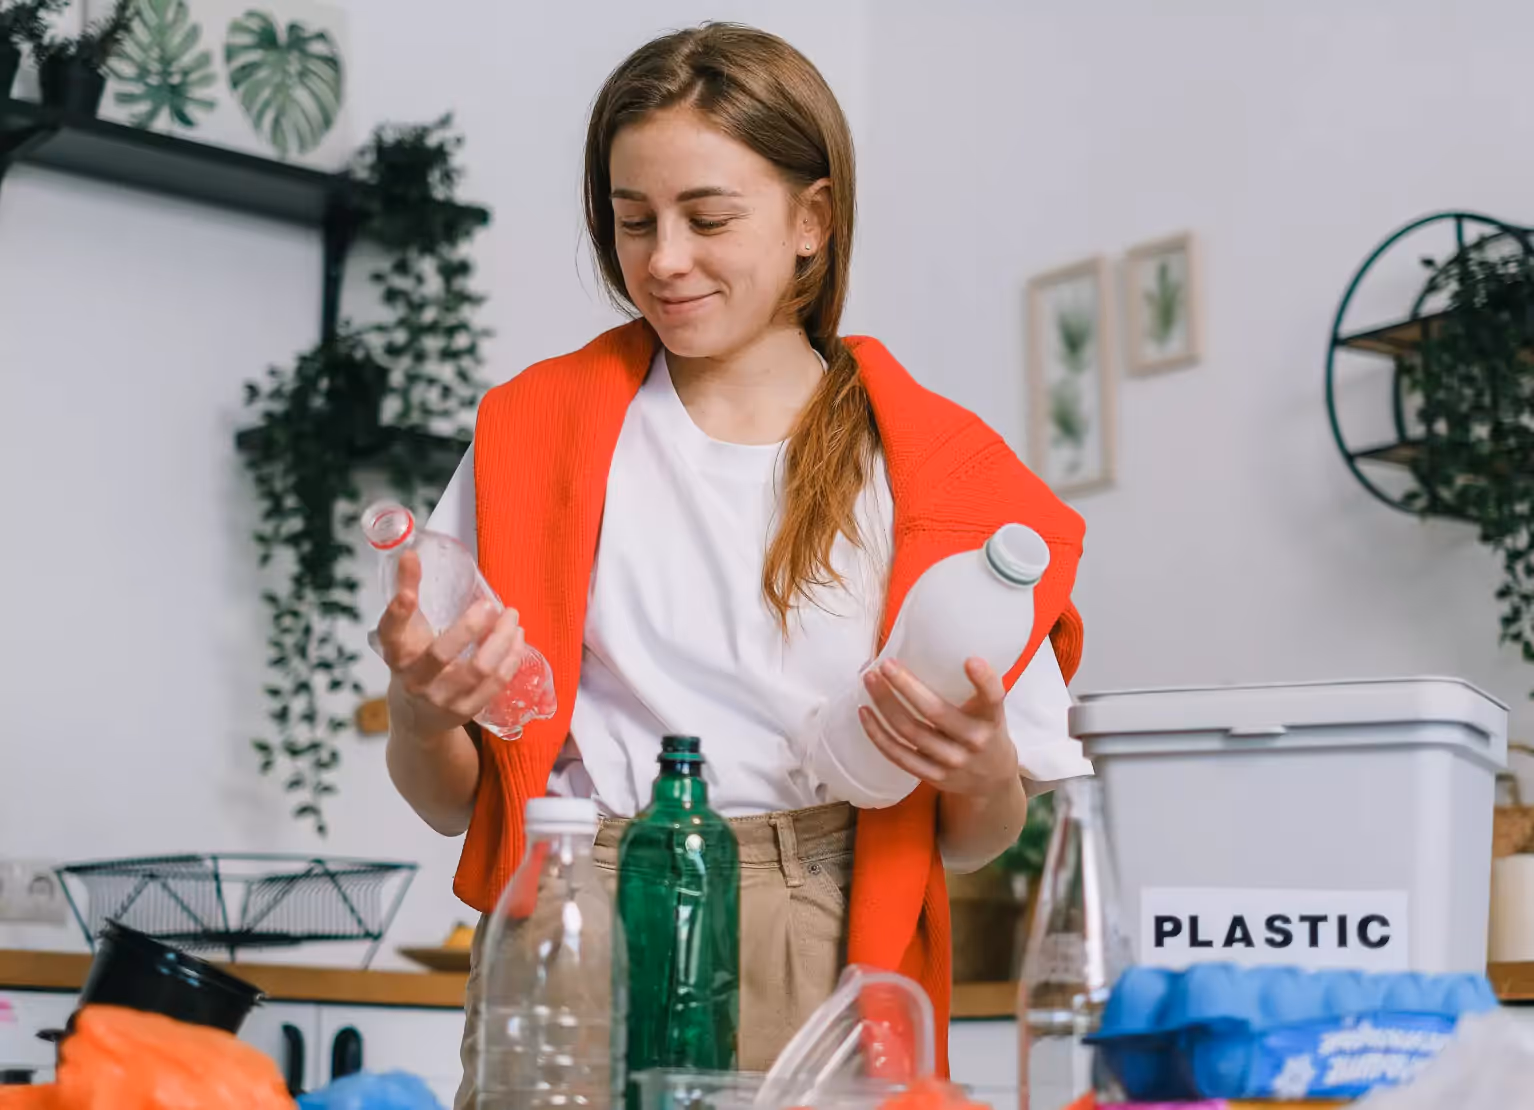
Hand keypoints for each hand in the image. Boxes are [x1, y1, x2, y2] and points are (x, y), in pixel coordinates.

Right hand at [374, 549, 526, 739]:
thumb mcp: (405, 633)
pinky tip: (518, 639)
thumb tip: (411, 553)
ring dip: (502, 640)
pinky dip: (511, 658)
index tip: (408, 588)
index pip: (391, 632)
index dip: (398, 611)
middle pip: (442, 653)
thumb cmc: (413, 663)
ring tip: (513, 617)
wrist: (416, 719)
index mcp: (396, 654)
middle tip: (492, 605)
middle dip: (470, 626)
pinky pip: (495, 683)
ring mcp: (441, 699)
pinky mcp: (465, 711)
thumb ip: (407, 594)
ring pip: (479, 669)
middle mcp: (415, 679)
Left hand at [858, 657, 1018, 797]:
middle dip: (906, 686)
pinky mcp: (933, 776)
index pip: (993, 698)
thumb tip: (923, 648)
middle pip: (935, 712)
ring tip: (870, 680)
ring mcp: (952, 761)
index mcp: (991, 718)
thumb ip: (969, 687)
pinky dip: (878, 734)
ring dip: (885, 704)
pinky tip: (865, 713)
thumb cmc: (984, 729)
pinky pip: (899, 755)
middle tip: (886, 664)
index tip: (970, 660)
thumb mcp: (988, 709)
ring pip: (910, 732)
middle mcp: (974, 740)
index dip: (984, 680)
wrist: (992, 779)